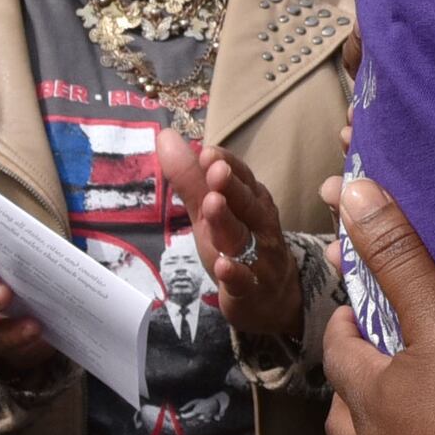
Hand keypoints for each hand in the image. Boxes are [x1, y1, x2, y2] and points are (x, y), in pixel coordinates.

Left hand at [164, 135, 299, 348]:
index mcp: (251, 202)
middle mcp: (259, 225)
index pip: (243, 178)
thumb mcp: (211, 212)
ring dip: (228, 221)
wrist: (270, 299)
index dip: (228, 164)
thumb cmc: (238, 245)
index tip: (209, 152)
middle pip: (247, 203)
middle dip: (232, 186)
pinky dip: (236, 273)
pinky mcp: (251, 289)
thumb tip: (165, 136)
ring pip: (244, 238)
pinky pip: (245, 280)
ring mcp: (258, 258)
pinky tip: (224, 266)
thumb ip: (190, 178)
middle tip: (215, 169)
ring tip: (212, 204)